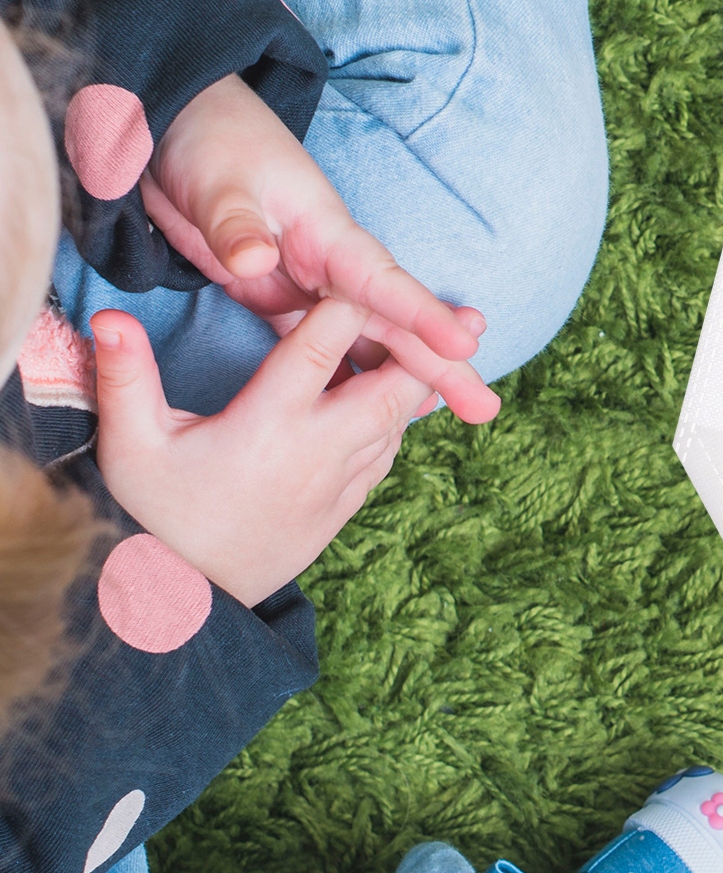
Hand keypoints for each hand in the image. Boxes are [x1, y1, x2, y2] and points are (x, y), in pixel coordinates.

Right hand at [93, 302, 435, 607]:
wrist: (183, 602)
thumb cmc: (154, 515)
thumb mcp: (131, 444)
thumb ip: (125, 376)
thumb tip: (107, 316)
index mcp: (268, 423)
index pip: (322, 348)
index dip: (349, 306)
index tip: (364, 270)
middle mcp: (317, 449)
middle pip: (394, 387)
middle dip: (426, 349)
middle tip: (464, 317)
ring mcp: (339, 481)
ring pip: (401, 420)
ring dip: (420, 381)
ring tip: (453, 342)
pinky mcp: (347, 505)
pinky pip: (389, 451)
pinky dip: (402, 417)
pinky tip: (408, 392)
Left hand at [141, 74, 499, 423]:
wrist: (175, 127)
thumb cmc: (208, 142)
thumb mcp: (221, 181)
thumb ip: (237, 225)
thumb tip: (256, 261)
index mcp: (326, 232)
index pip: (385, 280)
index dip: (425, 315)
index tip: (466, 344)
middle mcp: (331, 263)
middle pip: (395, 321)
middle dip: (441, 365)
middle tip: (485, 409)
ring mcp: (311, 282)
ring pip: (370, 338)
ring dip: (407, 379)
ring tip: (454, 416)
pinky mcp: (280, 296)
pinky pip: (326, 345)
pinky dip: (354, 374)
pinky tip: (375, 409)